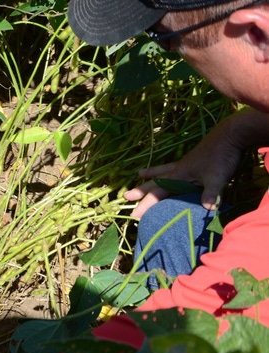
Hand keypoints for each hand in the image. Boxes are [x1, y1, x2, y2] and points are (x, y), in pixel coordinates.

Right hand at [124, 108, 268, 217]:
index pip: (158, 193)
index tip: (135, 215)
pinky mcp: (194, 160)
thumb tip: (208, 209)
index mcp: (179, 175)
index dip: (146, 205)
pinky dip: (167, 169)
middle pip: (155, 181)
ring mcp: (185, 164)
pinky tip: (172, 169)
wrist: (230, 135)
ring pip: (163, 171)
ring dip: (151, 174)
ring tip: (140, 173)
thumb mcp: (217, 177)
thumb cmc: (221, 156)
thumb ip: (211, 193)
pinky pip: (174, 167)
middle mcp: (178, 170)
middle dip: (141, 190)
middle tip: (126, 196)